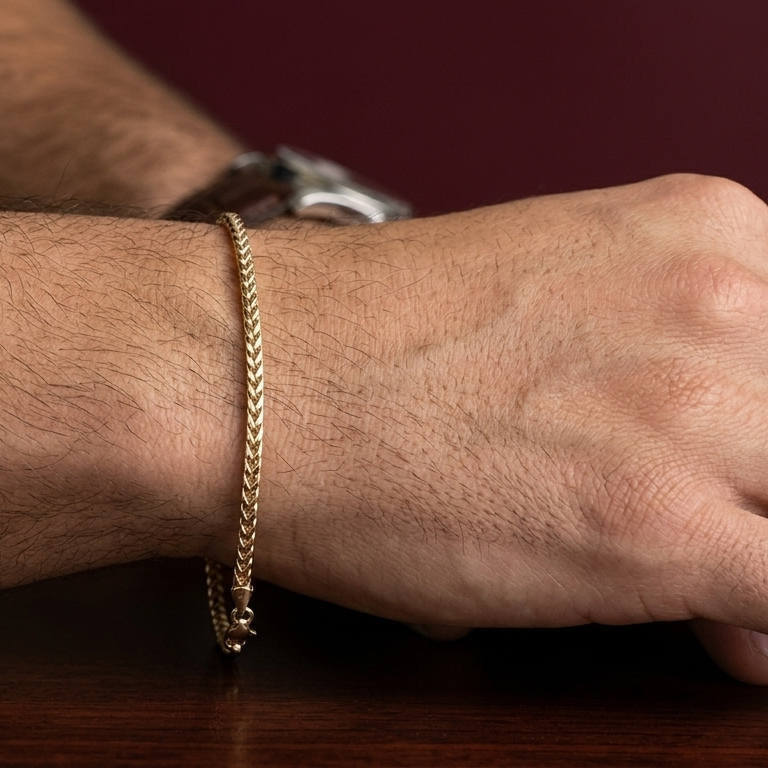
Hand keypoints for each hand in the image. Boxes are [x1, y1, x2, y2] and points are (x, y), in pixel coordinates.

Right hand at [244, 174, 767, 683]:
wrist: (255, 374)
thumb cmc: (370, 335)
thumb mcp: (553, 290)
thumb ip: (655, 352)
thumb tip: (724, 462)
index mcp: (704, 231)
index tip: (741, 465)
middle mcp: (723, 306)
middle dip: (761, 483)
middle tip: (714, 519)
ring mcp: (700, 414)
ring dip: (752, 545)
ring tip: (691, 573)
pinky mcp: (663, 530)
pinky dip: (757, 623)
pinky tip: (714, 629)